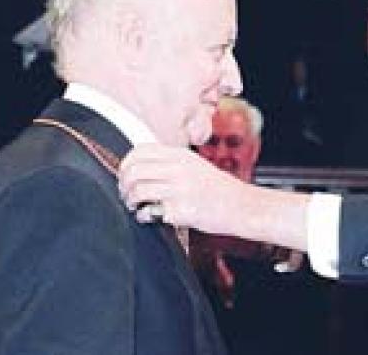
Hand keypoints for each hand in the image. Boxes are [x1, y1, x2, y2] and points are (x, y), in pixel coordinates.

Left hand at [119, 143, 246, 233]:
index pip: (140, 151)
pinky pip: (149, 212)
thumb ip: (171, 163)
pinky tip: (150, 217)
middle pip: (133, 170)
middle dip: (123, 184)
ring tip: (136, 206)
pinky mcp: (180, 210)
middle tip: (126, 194)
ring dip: (130, 200)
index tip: (126, 175)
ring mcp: (179, 190)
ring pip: (137, 190)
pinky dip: (143, 216)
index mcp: (182, 156)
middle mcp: (179, 169)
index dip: (126, 163)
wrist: (243, 206)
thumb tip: (138, 167)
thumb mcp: (196, 166)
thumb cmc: (220, 189)